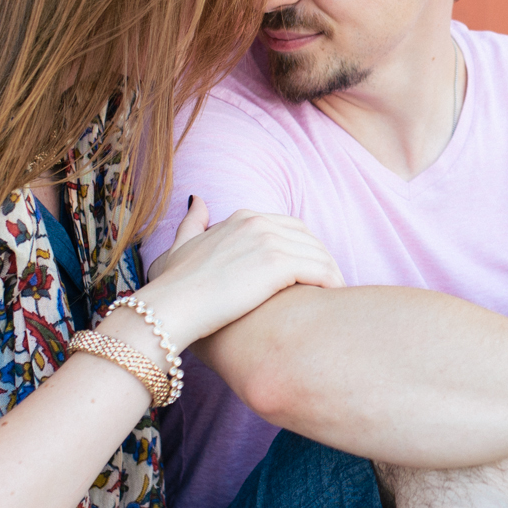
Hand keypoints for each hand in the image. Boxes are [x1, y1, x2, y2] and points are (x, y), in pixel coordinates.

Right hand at [136, 198, 343, 350]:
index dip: (303, 247)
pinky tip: (333, 298)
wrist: (171, 307)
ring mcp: (269, 241)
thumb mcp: (180, 246)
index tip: (309, 269)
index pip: (289, 226)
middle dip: (321, 258)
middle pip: (308, 237)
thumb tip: (198, 200)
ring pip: (318, 254)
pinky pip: (320, 271)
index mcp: (241, 217)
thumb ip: (192, 223)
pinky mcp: (278, 264)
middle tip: (329, 282)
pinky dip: (332, 283)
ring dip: (332, 273)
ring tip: (336, 294)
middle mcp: (258, 223)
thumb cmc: (173, 286)